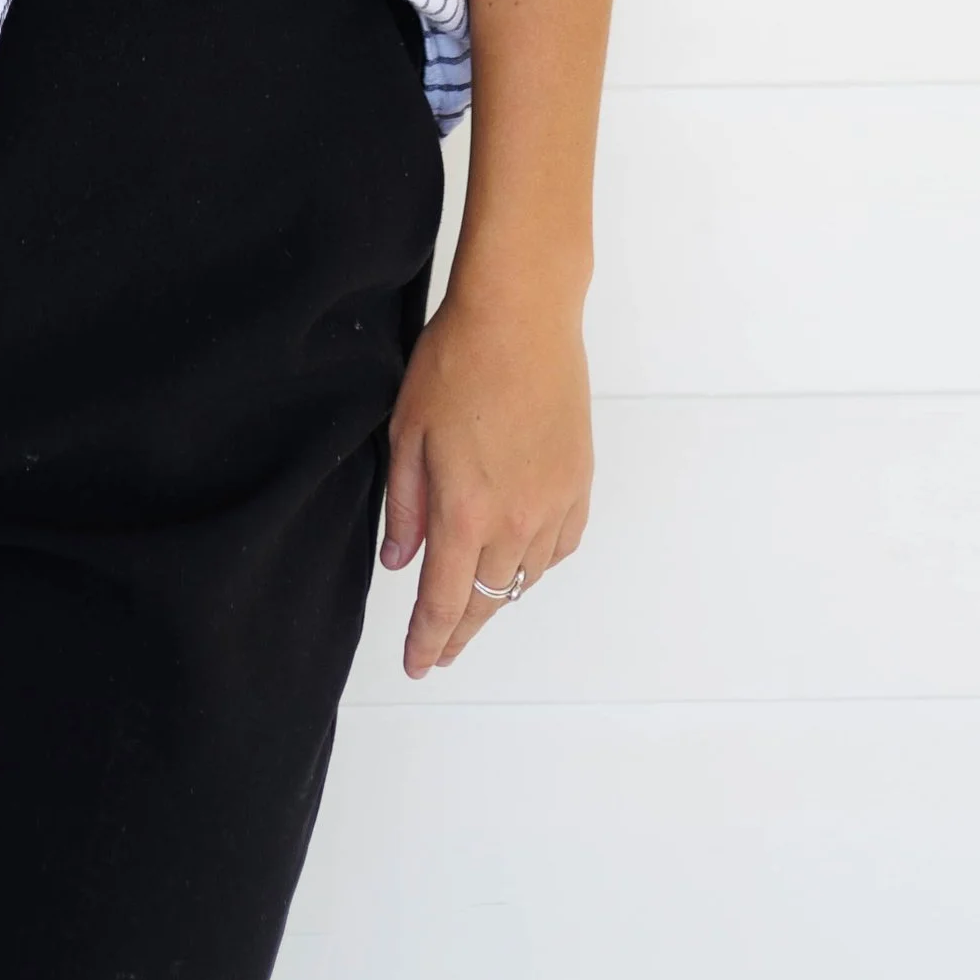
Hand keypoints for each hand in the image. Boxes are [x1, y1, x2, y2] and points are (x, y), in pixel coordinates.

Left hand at [379, 279, 592, 678]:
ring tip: (475, 605)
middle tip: (440, 651)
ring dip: (497, 598)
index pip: (443, 601)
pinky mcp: (579, 482)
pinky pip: (559, 547)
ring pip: (525, 578)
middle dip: (460, 631)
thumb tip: (400, 560)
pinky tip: (521, 561)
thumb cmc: (458, 360)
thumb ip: (404, 505)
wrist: (522, 316)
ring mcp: (554, 503)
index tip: (418, 664)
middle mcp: (515, 520)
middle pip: (487, 600)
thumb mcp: (407, 431)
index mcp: (464, 512)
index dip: (429, 640)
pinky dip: (537, 563)